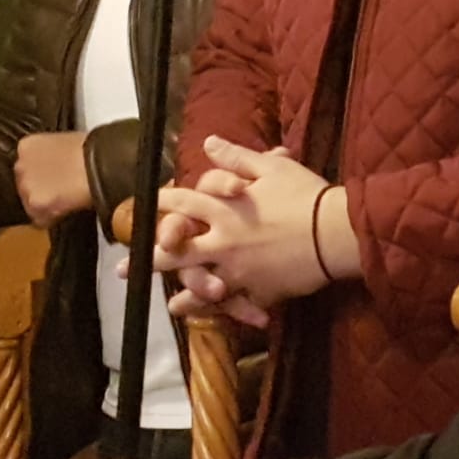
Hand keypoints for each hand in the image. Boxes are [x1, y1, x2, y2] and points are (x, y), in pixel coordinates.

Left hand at [14, 131, 92, 226]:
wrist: (101, 163)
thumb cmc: (94, 149)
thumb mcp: (67, 142)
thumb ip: (54, 154)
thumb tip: (59, 164)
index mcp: (27, 146)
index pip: (27, 164)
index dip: (43, 172)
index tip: (55, 175)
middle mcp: (21, 166)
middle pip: (26, 184)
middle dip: (42, 188)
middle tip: (63, 188)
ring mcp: (26, 187)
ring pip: (32, 204)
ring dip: (47, 204)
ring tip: (69, 199)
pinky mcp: (35, 206)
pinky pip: (42, 219)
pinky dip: (54, 218)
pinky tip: (69, 208)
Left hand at [148, 135, 339, 309]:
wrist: (334, 233)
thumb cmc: (305, 195)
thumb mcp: (271, 168)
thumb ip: (236, 157)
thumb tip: (208, 141)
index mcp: (225, 209)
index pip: (184, 202)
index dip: (164, 201)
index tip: (148, 203)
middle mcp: (223, 242)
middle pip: (176, 250)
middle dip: (148, 258)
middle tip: (123, 268)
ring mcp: (237, 270)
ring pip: (197, 283)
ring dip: (179, 291)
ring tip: (165, 301)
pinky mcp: (256, 291)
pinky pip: (229, 305)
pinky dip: (212, 311)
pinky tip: (203, 317)